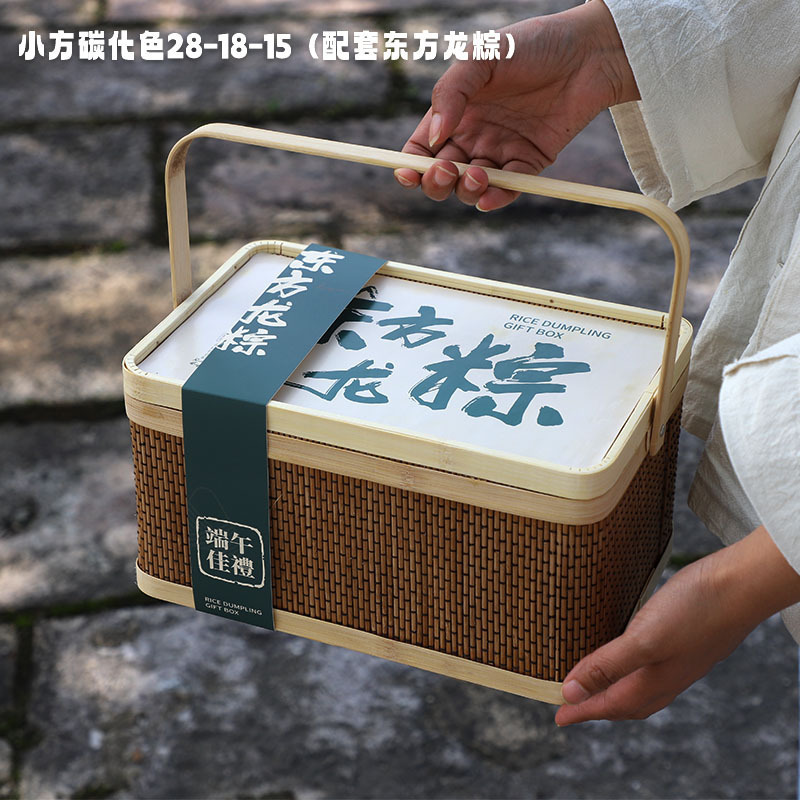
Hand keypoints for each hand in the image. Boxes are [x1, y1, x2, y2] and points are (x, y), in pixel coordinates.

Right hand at [394, 0, 638, 210]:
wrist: (588, 51)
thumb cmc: (532, 45)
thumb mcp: (481, 56)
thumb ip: (451, 93)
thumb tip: (435, 137)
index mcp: (455, 113)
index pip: (422, 150)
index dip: (410, 167)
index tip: (409, 173)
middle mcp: (473, 137)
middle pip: (442, 177)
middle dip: (437, 183)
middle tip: (447, 171)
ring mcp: (501, 152)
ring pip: (471, 188)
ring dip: (466, 191)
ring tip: (477, 175)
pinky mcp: (530, 163)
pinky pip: (509, 189)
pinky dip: (497, 198)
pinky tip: (490, 196)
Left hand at [555, 525, 799, 724]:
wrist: (742, 586)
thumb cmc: (695, 611)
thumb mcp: (644, 639)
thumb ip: (608, 666)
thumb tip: (571, 692)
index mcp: (654, 682)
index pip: (610, 705)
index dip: (582, 711)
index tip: (557, 717)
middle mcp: (668, 677)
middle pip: (626, 704)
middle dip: (598, 707)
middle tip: (574, 706)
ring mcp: (681, 661)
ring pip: (642, 689)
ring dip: (617, 691)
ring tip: (598, 686)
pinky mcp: (687, 641)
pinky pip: (654, 669)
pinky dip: (634, 670)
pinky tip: (633, 654)